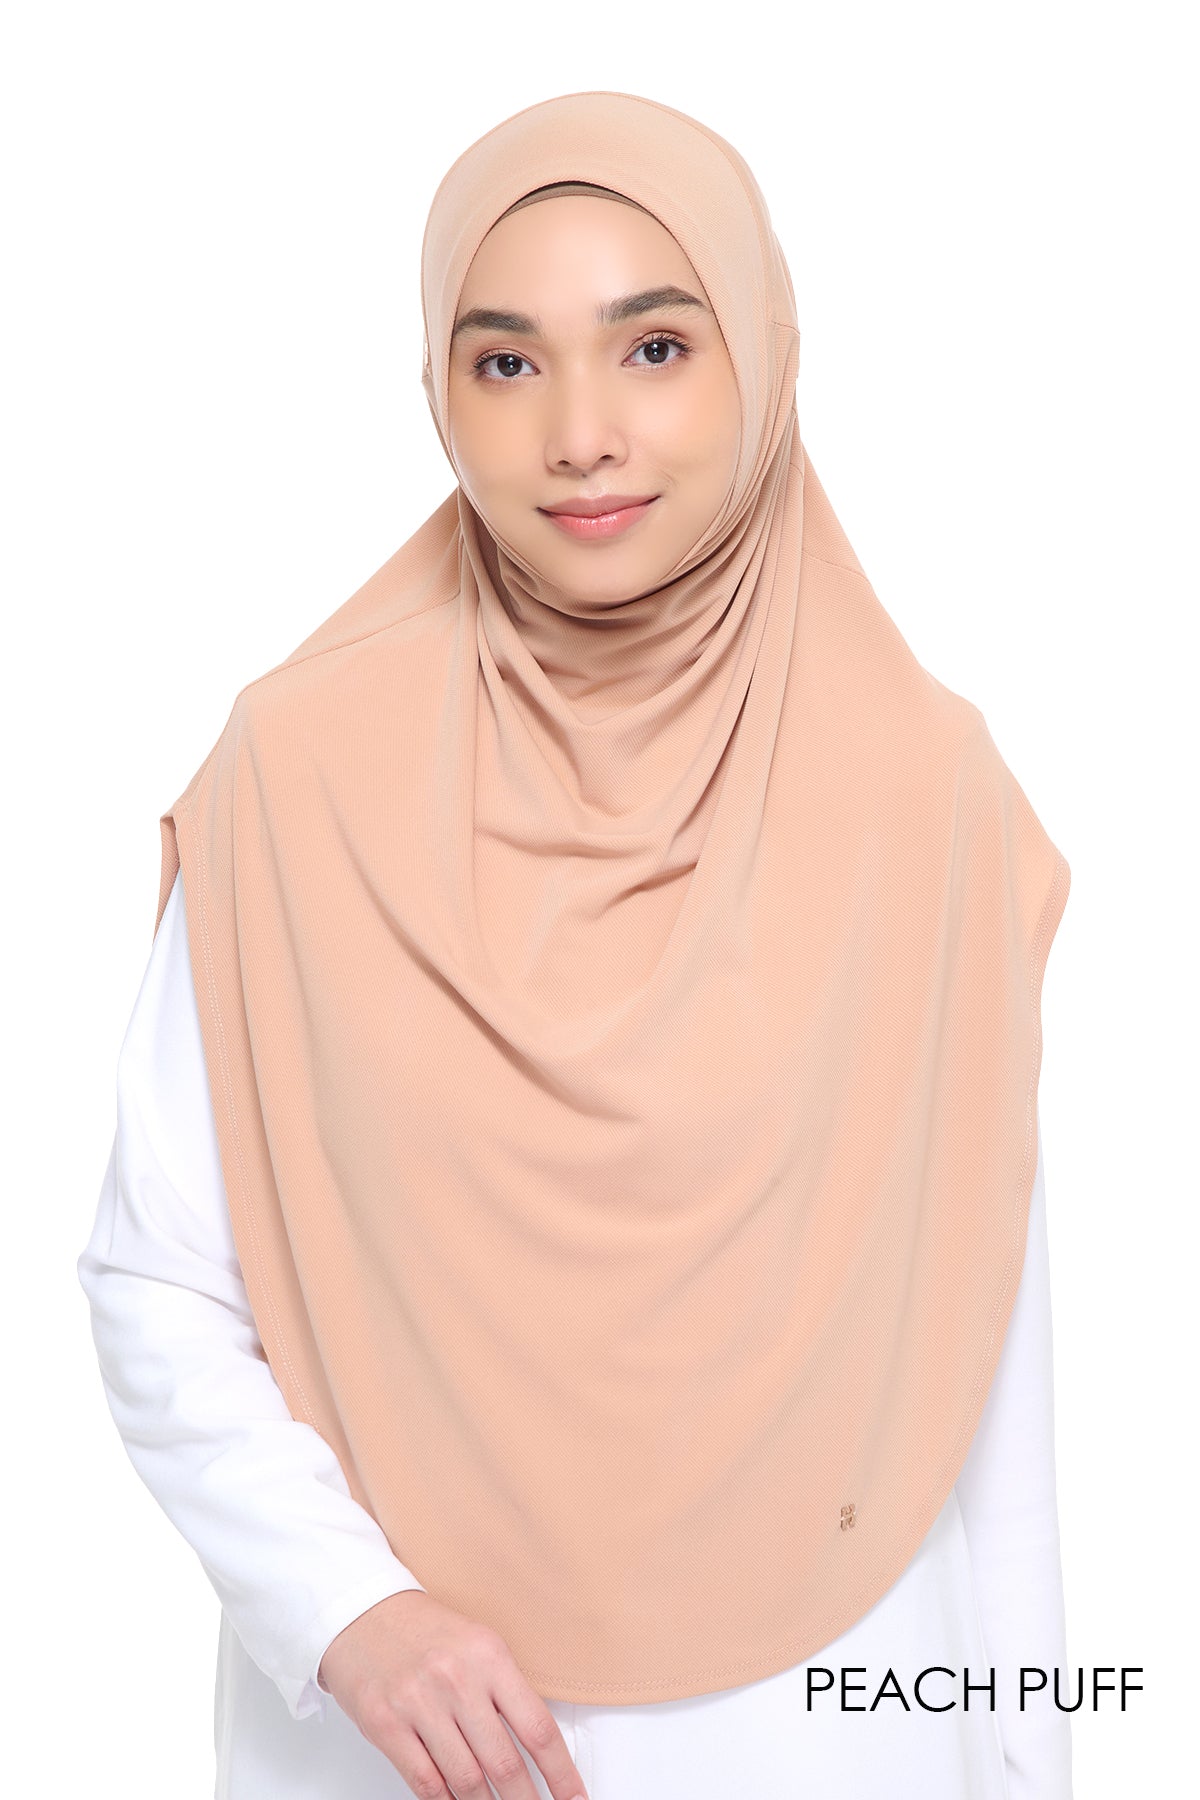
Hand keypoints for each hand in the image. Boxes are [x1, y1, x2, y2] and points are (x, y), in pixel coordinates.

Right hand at [317, 1589, 589, 1799]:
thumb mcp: (477, 1645)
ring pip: (467, 1779)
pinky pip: (425, 1781)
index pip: (537, 1727)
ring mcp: (419, 1704)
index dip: (560, 1772)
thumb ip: (504, 1691)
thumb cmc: (424, 1631)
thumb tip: (537, 1747)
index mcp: (489, 1656)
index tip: (574, 1797)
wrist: (361, 1612)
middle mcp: (457, 1680)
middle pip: (505, 1762)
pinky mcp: (386, 1725)